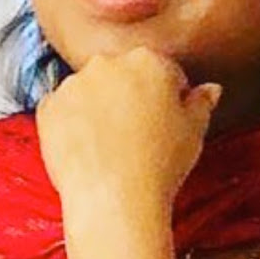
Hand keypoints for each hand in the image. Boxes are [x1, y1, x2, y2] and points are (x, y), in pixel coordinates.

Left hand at [35, 46, 221, 213]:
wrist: (114, 198)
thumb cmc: (161, 164)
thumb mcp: (195, 131)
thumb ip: (202, 102)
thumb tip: (210, 89)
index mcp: (149, 60)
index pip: (163, 70)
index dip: (168, 97)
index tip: (166, 121)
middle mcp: (108, 62)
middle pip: (122, 74)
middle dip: (130, 95)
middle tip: (138, 134)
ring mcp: (74, 83)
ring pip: (90, 89)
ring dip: (98, 106)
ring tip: (109, 145)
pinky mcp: (48, 106)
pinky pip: (62, 108)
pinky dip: (71, 123)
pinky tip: (87, 149)